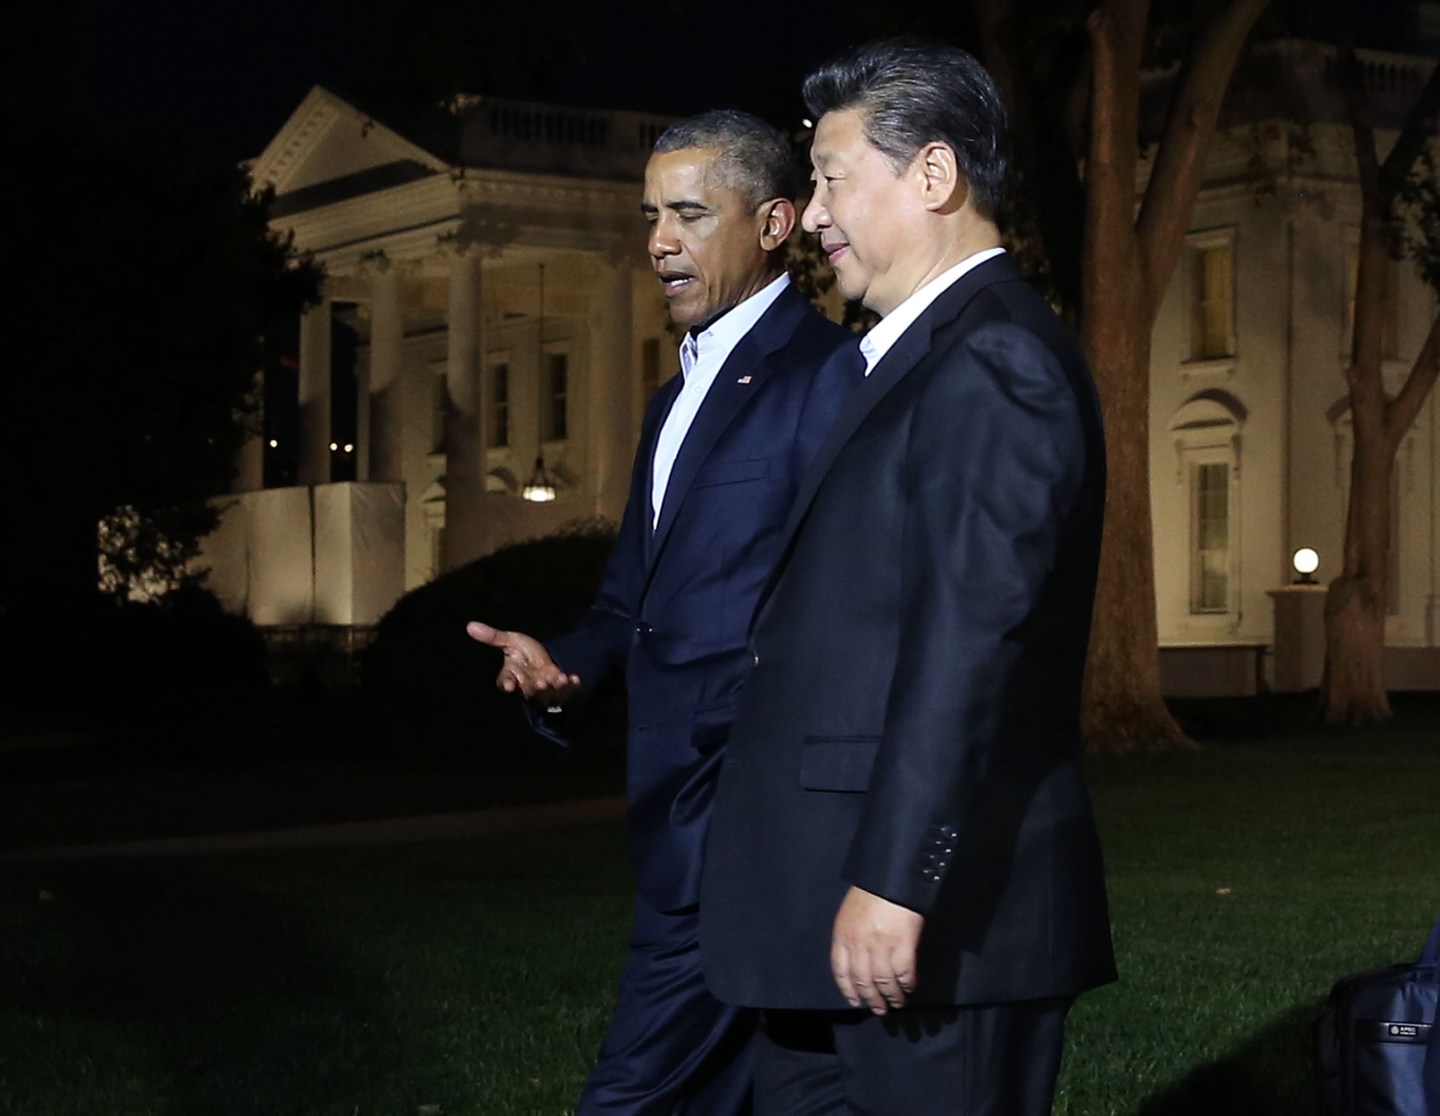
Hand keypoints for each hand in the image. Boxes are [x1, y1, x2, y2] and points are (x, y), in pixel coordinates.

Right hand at [465, 621, 579, 703]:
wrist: (543, 655)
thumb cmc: (523, 651)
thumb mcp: (510, 641)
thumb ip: (493, 637)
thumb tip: (470, 625)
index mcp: (511, 676)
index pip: (505, 682)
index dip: (507, 684)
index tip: (509, 685)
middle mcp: (526, 686)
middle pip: (529, 691)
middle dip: (535, 688)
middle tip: (540, 683)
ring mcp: (543, 688)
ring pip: (547, 693)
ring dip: (554, 688)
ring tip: (560, 680)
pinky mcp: (558, 687)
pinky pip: (565, 690)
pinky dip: (570, 685)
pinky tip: (575, 679)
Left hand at [831, 886, 923, 1015]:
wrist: (893, 875)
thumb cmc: (871, 890)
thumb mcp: (851, 912)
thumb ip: (851, 934)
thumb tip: (859, 958)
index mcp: (842, 934)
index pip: (840, 970)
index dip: (848, 989)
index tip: (855, 1001)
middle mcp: (858, 944)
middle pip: (862, 980)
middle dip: (871, 999)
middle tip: (880, 1010)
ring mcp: (880, 946)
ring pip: (883, 982)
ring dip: (890, 997)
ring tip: (896, 1004)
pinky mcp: (902, 945)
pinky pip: (903, 973)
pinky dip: (906, 984)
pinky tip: (909, 987)